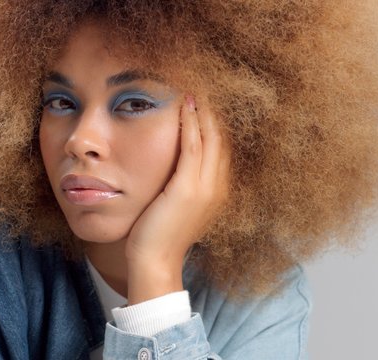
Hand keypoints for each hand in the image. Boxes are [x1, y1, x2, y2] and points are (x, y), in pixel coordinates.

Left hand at [125, 95, 229, 303]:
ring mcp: (206, 187)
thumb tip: (175, 161)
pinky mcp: (189, 188)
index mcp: (217, 189)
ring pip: (211, 137)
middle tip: (205, 82)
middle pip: (222, 137)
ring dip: (204, 109)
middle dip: (214, 109)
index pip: (222, 146)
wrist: (155, 260)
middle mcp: (218, 186)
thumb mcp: (177, 203)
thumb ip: (183, 181)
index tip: (207, 97)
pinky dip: (192, 123)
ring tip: (197, 85)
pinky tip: (185, 104)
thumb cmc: (160, 233)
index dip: (216, 120)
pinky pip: (194, 146)